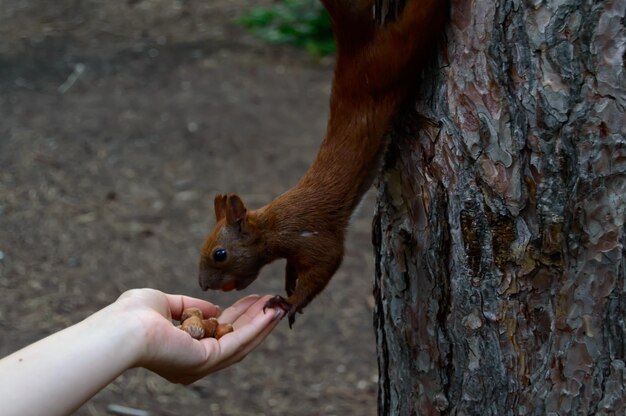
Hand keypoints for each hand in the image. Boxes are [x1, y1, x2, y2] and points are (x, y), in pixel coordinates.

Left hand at [110, 289, 283, 383]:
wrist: (123, 328)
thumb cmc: (134, 315)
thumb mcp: (165, 302)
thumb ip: (191, 305)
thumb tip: (216, 308)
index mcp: (183, 350)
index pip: (218, 332)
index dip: (239, 315)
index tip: (255, 300)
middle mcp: (195, 362)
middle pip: (234, 338)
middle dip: (255, 319)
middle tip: (274, 302)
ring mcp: (202, 364)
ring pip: (241, 342)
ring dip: (262, 323)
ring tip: (279, 306)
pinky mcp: (208, 360)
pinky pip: (238, 341)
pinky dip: (257, 327)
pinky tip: (270, 313)